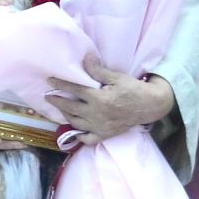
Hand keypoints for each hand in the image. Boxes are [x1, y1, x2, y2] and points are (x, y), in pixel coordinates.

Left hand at [47, 55, 172, 141]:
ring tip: (60, 108)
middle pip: (70, 108)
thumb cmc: (133, 89)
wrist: (150, 106)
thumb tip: (85, 59)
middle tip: (48, 97)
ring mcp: (100, 127)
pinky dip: (79, 136)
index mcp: (98, 99)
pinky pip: (87, 139)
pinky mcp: (105, 135)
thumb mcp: (117, 77)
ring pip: (76, 123)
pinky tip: (75, 129)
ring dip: (65, 115)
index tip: (50, 80)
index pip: (75, 90)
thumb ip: (98, 70)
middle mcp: (96, 115)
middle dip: (57, 101)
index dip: (61, 84)